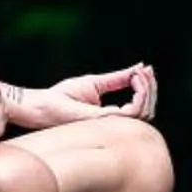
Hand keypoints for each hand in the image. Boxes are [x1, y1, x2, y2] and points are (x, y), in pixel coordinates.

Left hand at [20, 63, 157, 124]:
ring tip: (139, 72)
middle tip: (146, 69)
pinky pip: (130, 112)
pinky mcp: (100, 120)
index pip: (140, 109)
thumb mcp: (95, 83)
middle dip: (151, 88)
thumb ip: (118, 79)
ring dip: (146, 90)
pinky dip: (138, 94)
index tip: (146, 68)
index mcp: (111, 117)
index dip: (148, 89)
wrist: (40, 104)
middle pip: (147, 112)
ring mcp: (107, 123)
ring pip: (142, 113)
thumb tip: (138, 68)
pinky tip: (133, 77)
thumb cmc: (62, 97)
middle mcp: (112, 123)